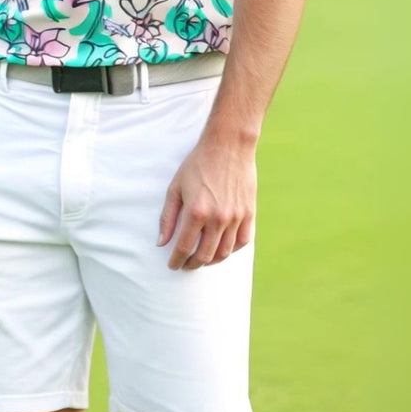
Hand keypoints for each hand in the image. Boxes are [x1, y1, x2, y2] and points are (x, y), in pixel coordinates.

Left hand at [157, 139, 255, 269]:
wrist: (228, 146)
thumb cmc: (198, 164)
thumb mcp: (176, 187)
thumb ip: (168, 217)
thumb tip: (161, 243)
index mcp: (196, 212)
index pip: (184, 248)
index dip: (177, 260)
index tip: (172, 265)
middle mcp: (217, 219)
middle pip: (204, 255)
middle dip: (192, 264)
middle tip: (185, 264)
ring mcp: (235, 217)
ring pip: (223, 253)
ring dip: (211, 261)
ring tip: (202, 259)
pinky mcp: (249, 213)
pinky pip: (242, 242)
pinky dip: (231, 250)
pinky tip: (222, 249)